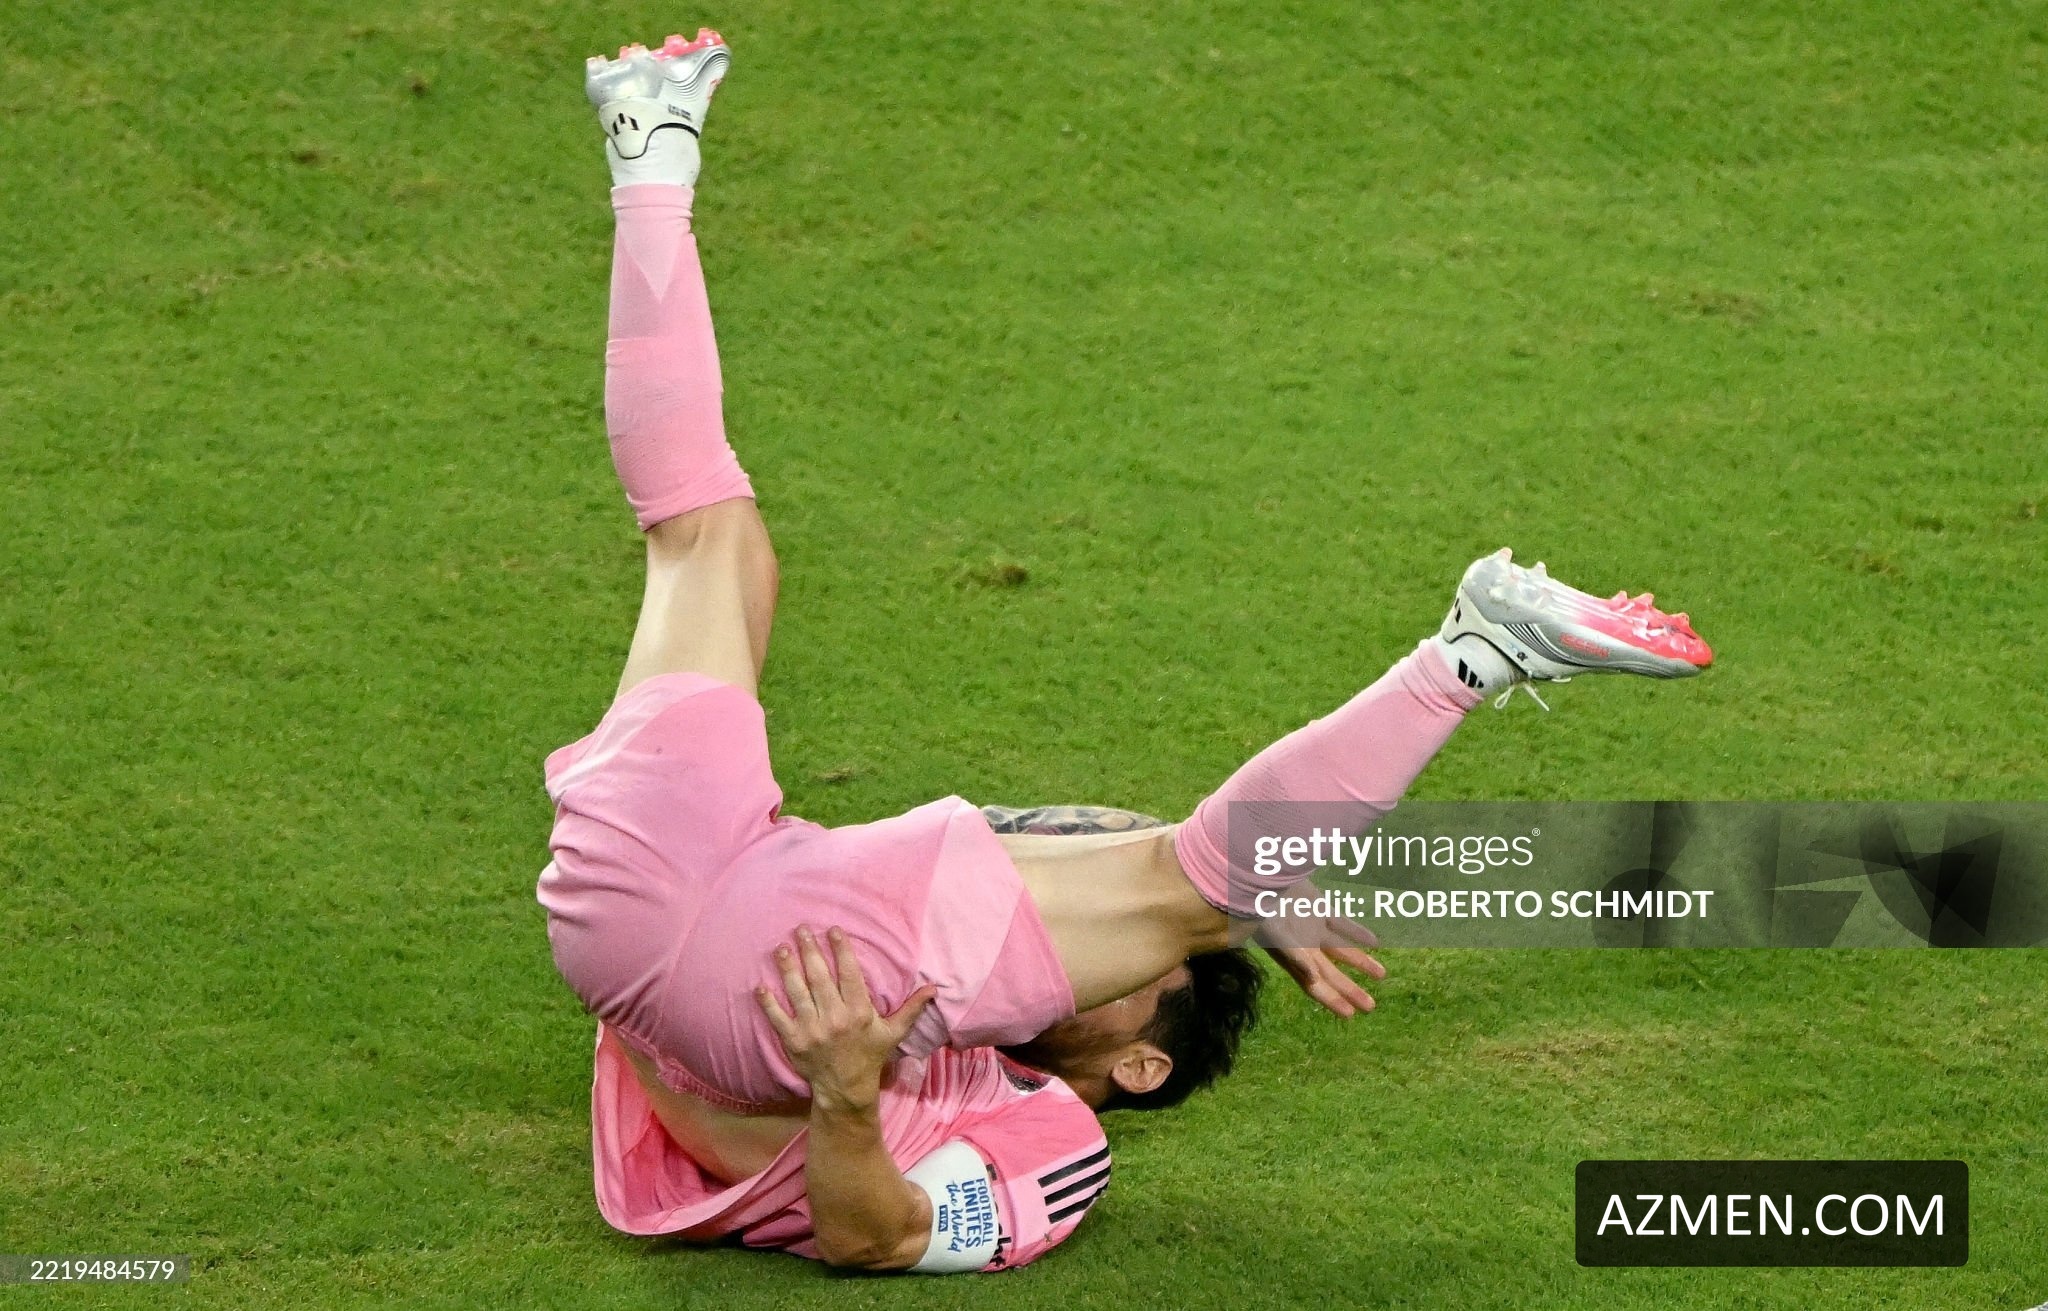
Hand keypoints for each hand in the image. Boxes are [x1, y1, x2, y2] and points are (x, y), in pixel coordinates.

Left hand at [755, 925, 936, 1112]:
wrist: (845, 1089)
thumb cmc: (870, 1056)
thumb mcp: (893, 1033)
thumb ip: (911, 1009)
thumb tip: (934, 988)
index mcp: (859, 1013)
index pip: (849, 975)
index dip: (841, 950)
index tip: (833, 930)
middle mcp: (835, 1019)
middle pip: (820, 978)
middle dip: (810, 951)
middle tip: (801, 929)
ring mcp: (812, 1030)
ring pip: (797, 993)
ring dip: (788, 969)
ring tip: (781, 948)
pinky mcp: (794, 1042)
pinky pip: (778, 1019)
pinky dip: (768, 1003)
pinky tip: (760, 986)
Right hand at [1254, 913, 1386, 1017]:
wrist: (1262, 878)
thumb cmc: (1264, 910)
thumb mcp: (1276, 935)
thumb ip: (1294, 956)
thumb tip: (1313, 979)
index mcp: (1294, 959)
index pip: (1315, 986)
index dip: (1332, 1000)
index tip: (1350, 1014)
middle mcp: (1305, 948)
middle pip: (1332, 974)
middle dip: (1350, 990)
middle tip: (1370, 1007)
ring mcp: (1313, 929)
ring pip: (1342, 951)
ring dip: (1361, 962)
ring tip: (1382, 975)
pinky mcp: (1320, 909)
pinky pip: (1343, 925)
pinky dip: (1358, 933)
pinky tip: (1375, 942)